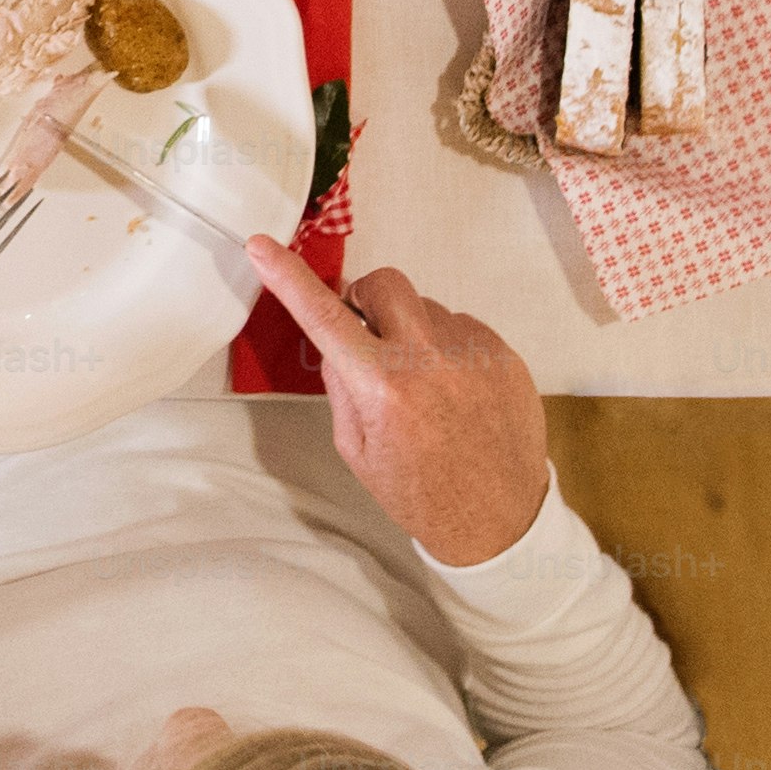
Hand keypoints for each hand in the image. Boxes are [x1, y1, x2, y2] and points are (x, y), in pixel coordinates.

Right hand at [250, 241, 547, 565]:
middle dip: (367, 299)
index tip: (264, 247)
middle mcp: (431, 361)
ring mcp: (474, 354)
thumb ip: (341, 387)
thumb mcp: (358, 451)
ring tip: (426, 386)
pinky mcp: (506, 356)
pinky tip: (455, 392)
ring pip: (427, 308)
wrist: (500, 522)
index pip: (324, 317)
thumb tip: (337, 341)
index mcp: (384, 389)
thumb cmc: (424, 494)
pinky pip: (464, 328)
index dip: (289, 278)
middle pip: (385, 284)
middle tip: (368, 333)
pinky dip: (450, 349)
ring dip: (414, 332)